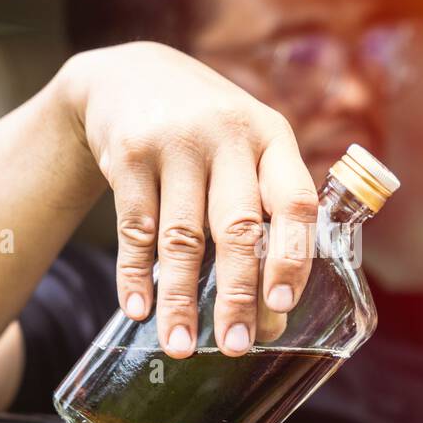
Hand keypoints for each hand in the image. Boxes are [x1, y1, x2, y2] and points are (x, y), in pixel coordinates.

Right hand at [59, 42, 318, 357]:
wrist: (129, 77)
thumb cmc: (208, 132)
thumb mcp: (250, 144)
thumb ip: (268, 205)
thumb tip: (273, 307)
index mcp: (271, 138)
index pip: (295, 202)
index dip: (292, 257)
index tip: (282, 305)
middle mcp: (227, 136)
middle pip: (237, 229)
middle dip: (237, 296)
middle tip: (236, 345)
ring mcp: (175, 143)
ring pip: (181, 238)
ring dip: (180, 299)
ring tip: (180, 345)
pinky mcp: (127, 155)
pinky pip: (135, 229)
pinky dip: (136, 276)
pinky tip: (138, 311)